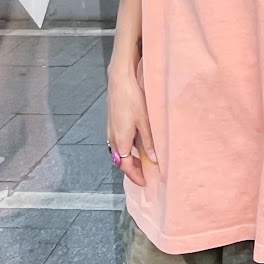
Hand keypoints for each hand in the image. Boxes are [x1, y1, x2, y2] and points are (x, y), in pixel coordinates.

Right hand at [106, 70, 156, 186]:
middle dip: (132, 169)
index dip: (135, 176)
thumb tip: (153, 159)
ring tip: (142, 161)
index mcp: (120, 141)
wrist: (119, 79)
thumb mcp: (145, 122)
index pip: (126, 167)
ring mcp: (110, 130)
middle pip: (121, 161)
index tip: (144, 183)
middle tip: (145, 174)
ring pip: (118, 151)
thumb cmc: (132, 98)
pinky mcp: (111, 122)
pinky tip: (135, 144)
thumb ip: (149, 142)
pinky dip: (126, 149)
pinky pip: (117, 142)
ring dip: (129, 159)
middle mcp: (112, 138)